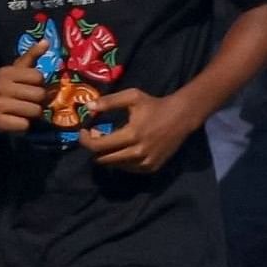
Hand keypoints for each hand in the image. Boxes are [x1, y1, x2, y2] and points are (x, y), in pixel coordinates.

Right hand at [0, 60, 48, 133]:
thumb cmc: (7, 88)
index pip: (38, 77)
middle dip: (38, 100)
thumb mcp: (17, 70)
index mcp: (6, 72)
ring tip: (22, 111)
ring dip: (32, 114)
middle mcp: (0, 86)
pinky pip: (24, 125)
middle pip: (39, 94)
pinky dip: (24, 125)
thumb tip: (46, 41)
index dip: (38, 84)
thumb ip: (32, 56)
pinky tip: (15, 120)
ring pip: (34, 110)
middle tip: (28, 101)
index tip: (29, 86)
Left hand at [82, 89, 199, 173]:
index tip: (84, 131)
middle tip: (98, 136)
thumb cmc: (155, 105)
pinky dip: (121, 161)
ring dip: (108, 155)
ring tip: (112, 142)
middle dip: (95, 148)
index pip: (98, 146)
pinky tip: (125, 149)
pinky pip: (128, 169)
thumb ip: (109, 102)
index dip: (85, 140)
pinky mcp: (152, 167)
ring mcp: (146, 162)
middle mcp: (138, 151)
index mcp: (132, 134)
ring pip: (114, 165)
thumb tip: (87, 107)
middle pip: (103, 159)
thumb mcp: (132, 97)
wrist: (182, 117)